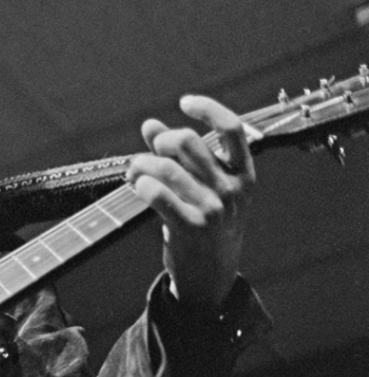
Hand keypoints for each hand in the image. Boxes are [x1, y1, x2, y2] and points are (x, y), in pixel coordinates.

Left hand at [126, 95, 254, 307]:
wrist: (211, 274)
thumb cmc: (205, 222)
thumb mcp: (204, 188)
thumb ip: (179, 156)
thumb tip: (149, 125)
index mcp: (243, 173)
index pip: (231, 128)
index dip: (207, 107)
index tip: (183, 102)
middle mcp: (232, 189)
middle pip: (187, 142)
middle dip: (159, 142)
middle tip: (148, 156)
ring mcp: (213, 209)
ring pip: (165, 167)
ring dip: (140, 165)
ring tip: (133, 173)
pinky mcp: (191, 227)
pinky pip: (157, 194)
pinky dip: (141, 184)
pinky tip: (136, 186)